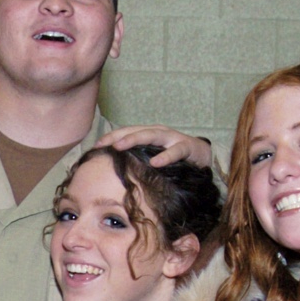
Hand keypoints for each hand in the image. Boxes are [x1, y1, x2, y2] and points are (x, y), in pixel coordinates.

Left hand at [95, 125, 212, 168]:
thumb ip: (139, 159)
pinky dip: (166, 156)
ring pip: (152, 135)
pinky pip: (176, 151)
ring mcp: (173, 138)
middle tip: (103, 144)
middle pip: (135, 130)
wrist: (204, 157)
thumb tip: (115, 170)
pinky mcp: (187, 147)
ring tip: (120, 146)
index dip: (110, 137)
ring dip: (134, 139)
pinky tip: (156, 163)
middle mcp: (159, 132)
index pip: (127, 132)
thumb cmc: (174, 157)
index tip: (95, 146)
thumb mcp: (154, 156)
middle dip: (117, 136)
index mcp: (149, 133)